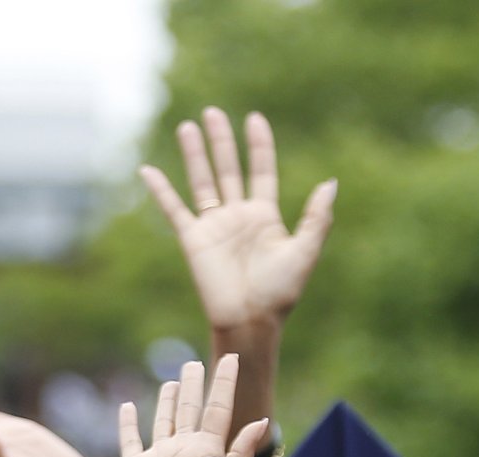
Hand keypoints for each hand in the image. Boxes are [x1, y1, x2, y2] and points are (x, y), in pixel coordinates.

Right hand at [113, 357, 271, 456]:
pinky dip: (128, 423)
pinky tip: (127, 406)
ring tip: (173, 378)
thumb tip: (261, 420)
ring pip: (163, 420)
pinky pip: (129, 440)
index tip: (233, 357)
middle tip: (196, 361)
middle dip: (195, 384)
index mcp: (209, 455)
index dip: (224, 383)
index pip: (218, 410)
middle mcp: (184, 453)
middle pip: (190, 409)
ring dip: (167, 399)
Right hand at [139, 109, 335, 336]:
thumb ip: (317, 217)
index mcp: (264, 215)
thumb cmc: (280, 292)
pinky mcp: (193, 240)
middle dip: (221, 140)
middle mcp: (237, 216)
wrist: (250, 320)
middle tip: (213, 113)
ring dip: (195, 154)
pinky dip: (160, 191)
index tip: (254, 118)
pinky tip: (148, 170)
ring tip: (188, 126)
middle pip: (228, 168)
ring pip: (202, 181)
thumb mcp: (305, 251)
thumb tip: (331, 183)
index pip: (261, 170)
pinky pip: (174, 209)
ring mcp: (213, 226)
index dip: (259, 145)